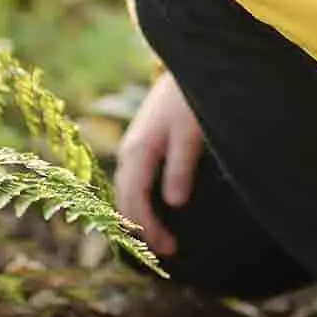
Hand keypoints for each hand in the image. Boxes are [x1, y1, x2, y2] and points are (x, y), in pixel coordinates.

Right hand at [113, 74, 204, 255]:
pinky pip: (134, 180)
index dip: (149, 229)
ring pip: (127, 190)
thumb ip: (180, 168)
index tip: (170, 249)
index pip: (135, 201)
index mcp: (138, 151)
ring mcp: (133, 146)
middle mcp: (129, 151)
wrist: (190, 65)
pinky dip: (140, 200)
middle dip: (142, 228)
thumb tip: (173, 204)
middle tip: (170, 250)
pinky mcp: (143, 143)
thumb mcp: (190, 134)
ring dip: (139, 216)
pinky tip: (154, 209)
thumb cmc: (191, 98)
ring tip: (160, 237)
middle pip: (125, 199)